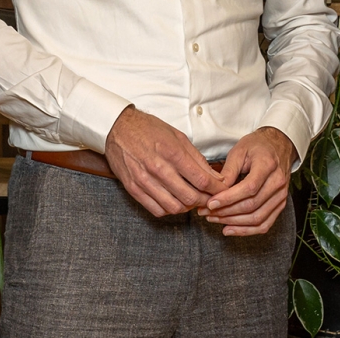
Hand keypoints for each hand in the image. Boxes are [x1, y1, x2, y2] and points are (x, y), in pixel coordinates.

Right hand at [104, 106, 227, 216]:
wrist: (118, 128)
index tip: (221, 190)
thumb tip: (215, 177)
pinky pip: (156, 210)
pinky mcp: (133, 189)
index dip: (216, 189)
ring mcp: (144, 180)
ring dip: (187, 207)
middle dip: (204, 200)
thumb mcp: (177, 137)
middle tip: (208, 197)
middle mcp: (158, 168)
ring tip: (191, 199)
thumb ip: (197, 159)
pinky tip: (174, 201)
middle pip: (190, 196)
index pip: (201, 180)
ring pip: (174, 207)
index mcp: (172, 152)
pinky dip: (169, 210)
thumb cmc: (149, 129)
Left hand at [198, 127, 293, 235]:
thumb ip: (228, 171)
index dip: (229, 198)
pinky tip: (229, 229)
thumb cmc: (257, 146)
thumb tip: (215, 190)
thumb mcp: (239, 151)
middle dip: (226, 212)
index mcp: (268, 165)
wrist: (278, 146)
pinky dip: (246, 231)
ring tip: (213, 219)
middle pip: (252, 205)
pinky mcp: (280, 205)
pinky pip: (265, 224)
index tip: (210, 203)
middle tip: (206, 212)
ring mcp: (281, 196)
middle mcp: (278, 182)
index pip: (249, 188)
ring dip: (233, 223)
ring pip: (257, 218)